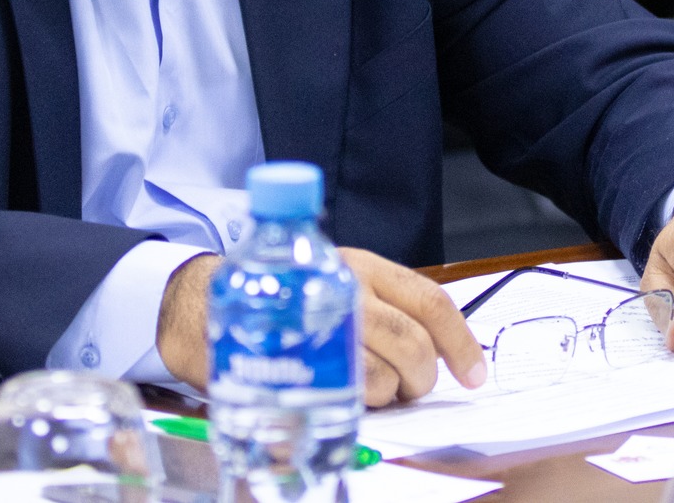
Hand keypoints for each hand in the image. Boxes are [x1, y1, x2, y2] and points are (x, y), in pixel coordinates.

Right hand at [156, 249, 486, 406]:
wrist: (198, 301)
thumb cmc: (276, 297)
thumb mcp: (329, 283)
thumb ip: (378, 308)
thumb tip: (432, 351)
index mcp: (361, 266)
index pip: (429, 300)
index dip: (460, 342)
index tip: (474, 375)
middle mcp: (342, 286)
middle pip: (410, 341)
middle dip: (422, 378)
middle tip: (410, 390)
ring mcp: (315, 320)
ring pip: (379, 374)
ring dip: (384, 396)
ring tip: (362, 390)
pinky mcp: (288, 354)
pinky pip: (340, 394)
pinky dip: (351, 406)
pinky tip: (336, 396)